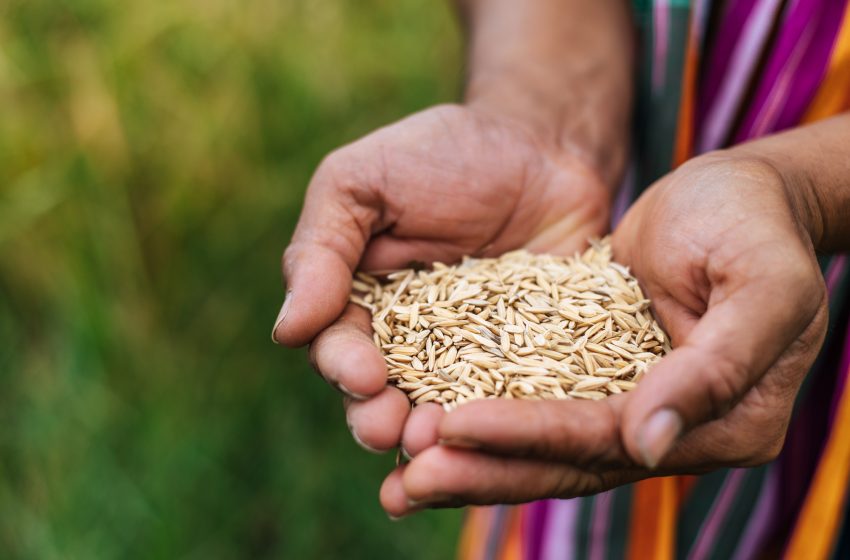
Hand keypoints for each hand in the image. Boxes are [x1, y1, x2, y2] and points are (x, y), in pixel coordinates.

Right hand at [272, 104, 612, 454]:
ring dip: (431, 433)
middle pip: (380, 395)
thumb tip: (287, 330)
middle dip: (377, 418)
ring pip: (437, 409)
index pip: (335, 346)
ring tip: (439, 439)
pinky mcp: (522, 360)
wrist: (541, 146)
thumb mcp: (362, 182)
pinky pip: (506, 399)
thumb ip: (321, 249)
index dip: (343, 367)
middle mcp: (407, 338)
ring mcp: (467, 354)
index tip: (364, 375)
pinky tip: (498, 433)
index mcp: (358, 299)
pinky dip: (498, 421)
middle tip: (391, 427)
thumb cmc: (442, 155)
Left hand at [378, 152, 827, 516]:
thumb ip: (717, 366)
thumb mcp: (763, 282)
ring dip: (475, 459)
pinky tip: (430, 421)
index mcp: (728, 423)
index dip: (531, 437)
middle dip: (485, 469)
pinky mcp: (600, 377)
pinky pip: (538, 403)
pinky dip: (488, 417)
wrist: (738, 194)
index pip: (612, 441)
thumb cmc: (757, 223)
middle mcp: (675, 430)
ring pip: (546, 444)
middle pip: (570, 461)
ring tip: (399, 474)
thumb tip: (647, 443)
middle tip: (404, 482)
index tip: (451, 426)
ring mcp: (634, 406)